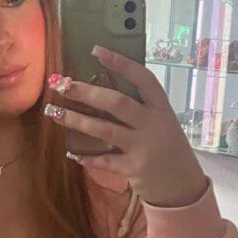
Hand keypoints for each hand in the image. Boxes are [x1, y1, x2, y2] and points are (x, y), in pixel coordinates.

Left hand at [44, 46, 208, 207]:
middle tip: (61, 85)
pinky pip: (104, 160)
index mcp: (162, 108)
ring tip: (54, 112)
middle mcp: (154, 124)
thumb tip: (101, 94)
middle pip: (117, 102)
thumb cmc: (168, 151)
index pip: (143, 79)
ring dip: (76, 120)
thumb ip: (140, 111)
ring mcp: (144, 147)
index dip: (120, 63)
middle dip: (86, 92)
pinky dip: (87, 157)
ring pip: (105, 129)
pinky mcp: (134, 168)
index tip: (96, 50)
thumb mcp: (162, 125)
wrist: (183, 187)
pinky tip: (72, 152)